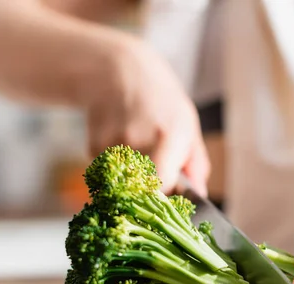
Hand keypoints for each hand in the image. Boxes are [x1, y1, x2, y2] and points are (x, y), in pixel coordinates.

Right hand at [83, 37, 209, 195]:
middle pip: (142, 192)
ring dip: (132, 183)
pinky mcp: (94, 146)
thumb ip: (196, 164)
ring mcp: (113, 143)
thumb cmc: (161, 101)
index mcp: (169, 136)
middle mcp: (139, 140)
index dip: (166, 199)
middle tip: (154, 186)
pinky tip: (122, 148)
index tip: (169, 200)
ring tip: (139, 157)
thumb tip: (200, 196)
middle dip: (148, 197)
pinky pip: (108, 176)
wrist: (119, 72)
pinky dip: (117, 172)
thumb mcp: (188, 125)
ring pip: (124, 187)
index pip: (163, 185)